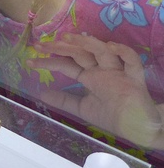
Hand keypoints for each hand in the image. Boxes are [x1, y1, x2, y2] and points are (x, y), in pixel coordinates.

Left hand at [30, 33, 163, 147]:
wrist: (138, 129)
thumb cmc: (112, 116)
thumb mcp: (82, 108)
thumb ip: (64, 100)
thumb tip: (41, 93)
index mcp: (90, 76)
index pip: (66, 65)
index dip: (49, 62)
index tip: (29, 61)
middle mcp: (102, 70)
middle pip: (81, 53)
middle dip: (61, 47)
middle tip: (41, 45)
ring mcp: (118, 72)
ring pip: (103, 51)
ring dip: (86, 43)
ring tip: (68, 38)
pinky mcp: (135, 78)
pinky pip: (132, 61)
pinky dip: (122, 52)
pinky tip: (109, 46)